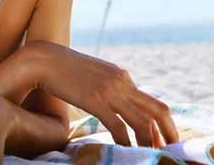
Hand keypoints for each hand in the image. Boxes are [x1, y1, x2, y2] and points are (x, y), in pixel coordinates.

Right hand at [22, 41, 178, 147]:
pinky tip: (125, 151)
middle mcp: (121, 81)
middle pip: (158, 109)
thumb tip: (113, 105)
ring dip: (149, 143)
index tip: (163, 140)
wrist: (42, 58)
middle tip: (172, 151)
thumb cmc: (62, 69)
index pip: (151, 102)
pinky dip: (126, 142)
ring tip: (150, 155)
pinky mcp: (94, 100)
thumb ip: (106, 86)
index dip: (162, 124)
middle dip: (169, 133)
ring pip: (142, 121)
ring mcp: (109, 90)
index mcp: (121, 75)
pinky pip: (118, 126)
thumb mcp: (92, 74)